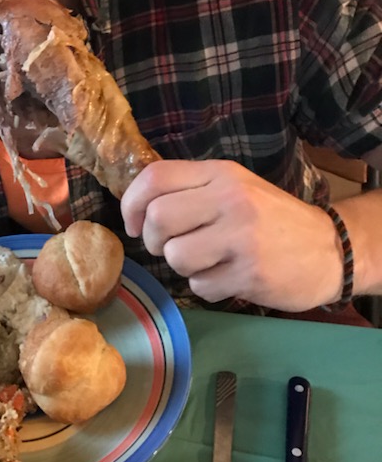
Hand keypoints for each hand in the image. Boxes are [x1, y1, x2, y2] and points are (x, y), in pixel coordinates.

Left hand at [120, 160, 342, 310]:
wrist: (331, 249)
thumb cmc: (271, 218)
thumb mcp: (235, 187)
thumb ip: (192, 190)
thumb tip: (138, 206)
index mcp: (221, 174)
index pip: (155, 177)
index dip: (131, 203)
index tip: (132, 224)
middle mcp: (230, 200)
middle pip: (158, 218)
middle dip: (153, 240)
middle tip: (168, 247)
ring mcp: (241, 238)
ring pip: (175, 256)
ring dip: (182, 266)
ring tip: (205, 262)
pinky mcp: (250, 274)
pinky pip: (200, 286)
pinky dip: (205, 287)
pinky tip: (227, 277)